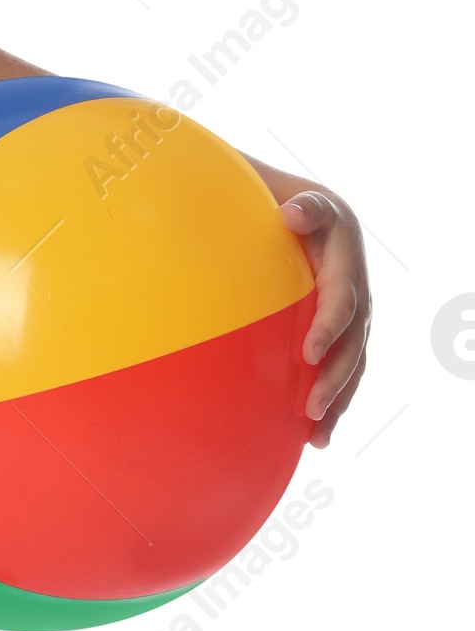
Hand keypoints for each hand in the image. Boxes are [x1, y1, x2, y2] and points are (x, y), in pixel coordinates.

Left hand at [275, 187, 370, 447]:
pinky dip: (332, 402)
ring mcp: (350, 310)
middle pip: (354, 338)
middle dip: (335, 375)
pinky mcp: (337, 330)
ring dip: (338, 398)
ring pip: (352, 359)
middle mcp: (355, 285)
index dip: (331, 325)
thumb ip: (299, 206)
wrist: (283, 207)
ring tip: (318, 433)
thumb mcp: (287, 194)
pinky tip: (316, 437)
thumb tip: (291, 213)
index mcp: (344, 253)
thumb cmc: (275, 200)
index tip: (308, 353)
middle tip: (311, 407)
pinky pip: (341, 368)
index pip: (342, 297)